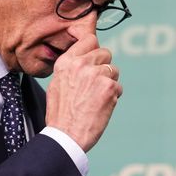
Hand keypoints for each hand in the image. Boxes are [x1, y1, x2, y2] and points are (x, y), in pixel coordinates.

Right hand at [44, 34, 122, 151]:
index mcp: (66, 62)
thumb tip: (86, 58)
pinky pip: (118, 86)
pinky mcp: (109, 87)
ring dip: (109, 82)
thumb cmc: (61, 114)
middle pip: (105, 53)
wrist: (66, 136)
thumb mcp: (57, 84)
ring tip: (95, 98)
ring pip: (113, 70)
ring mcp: (96, 75)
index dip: (94, 47)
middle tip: (95, 84)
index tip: (96, 54)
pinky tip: (101, 106)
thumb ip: (71, 68)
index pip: (89, 40)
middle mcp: (81, 65)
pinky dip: (113, 96)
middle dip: (103, 66)